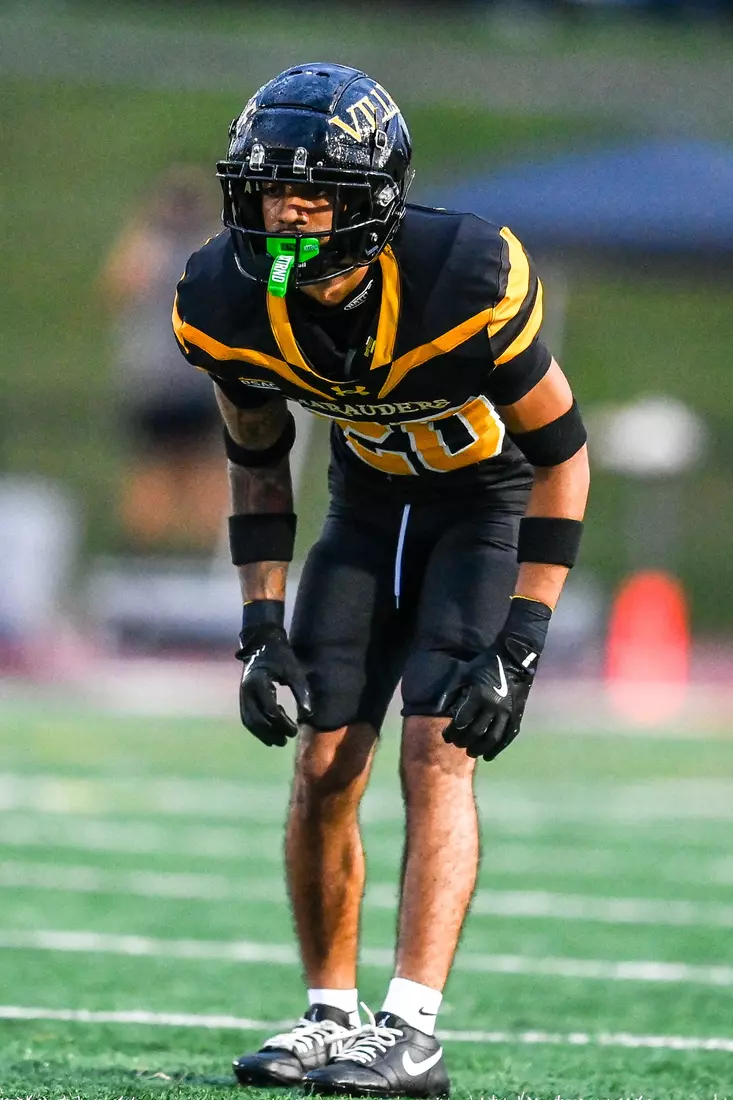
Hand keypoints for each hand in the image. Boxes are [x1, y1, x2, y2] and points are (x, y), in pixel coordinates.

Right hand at [236, 622, 312, 745]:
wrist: (262, 642)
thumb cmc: (281, 655)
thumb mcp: (294, 671)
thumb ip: (301, 692)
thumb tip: (308, 714)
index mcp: (259, 683)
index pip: (271, 711)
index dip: (283, 724)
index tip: (295, 731)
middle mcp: (247, 691)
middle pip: (257, 720)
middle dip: (271, 733)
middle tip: (286, 740)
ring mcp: (242, 694)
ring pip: (249, 721)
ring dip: (262, 733)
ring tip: (277, 741)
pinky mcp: (243, 695)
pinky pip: (247, 716)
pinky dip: (257, 727)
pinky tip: (269, 731)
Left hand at [441, 635, 539, 761]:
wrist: (513, 660)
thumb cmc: (484, 665)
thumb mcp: (463, 674)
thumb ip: (450, 692)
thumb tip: (438, 709)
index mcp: (478, 696)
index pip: (462, 722)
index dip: (452, 732)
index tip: (446, 736)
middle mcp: (493, 707)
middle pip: (475, 732)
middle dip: (463, 741)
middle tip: (457, 744)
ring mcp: (507, 713)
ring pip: (492, 738)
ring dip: (479, 749)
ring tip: (471, 752)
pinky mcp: (516, 716)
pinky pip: (507, 737)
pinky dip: (497, 749)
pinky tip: (488, 756)